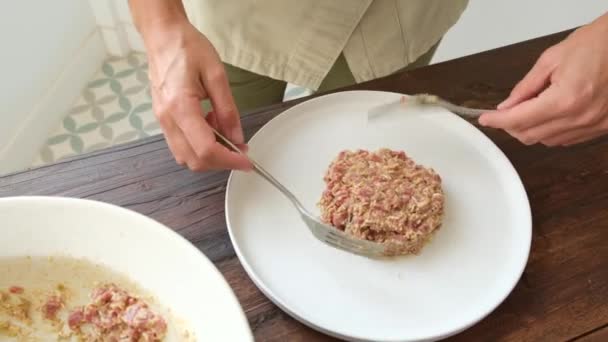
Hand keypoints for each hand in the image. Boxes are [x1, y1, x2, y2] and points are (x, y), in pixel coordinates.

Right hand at [145, 20, 250, 170]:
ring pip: (185, 157)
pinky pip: (180, 145)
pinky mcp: (162, 119)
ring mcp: (162, 121)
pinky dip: (198, 145)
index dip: (229, 161)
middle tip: (240, 149)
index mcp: (181, 107)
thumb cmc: (188, 48)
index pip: (206, 150)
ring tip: (223, 129)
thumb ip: (228, 110)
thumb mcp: (217, 75)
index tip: (247, 162)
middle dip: (220, 161)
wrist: (163, 36)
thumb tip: (237, 137)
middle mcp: (167, 119)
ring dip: (209, 154)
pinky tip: (210, 125)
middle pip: (194, 160)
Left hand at [479, 14, 607, 145]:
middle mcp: (580, 117)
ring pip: (546, 141)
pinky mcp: (602, 128)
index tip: (485, 119)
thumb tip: (506, 105)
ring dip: (530, 129)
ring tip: (529, 109)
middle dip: (511, 126)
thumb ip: (525, 87)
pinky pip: (566, 139)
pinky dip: (550, 132)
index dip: (498, 121)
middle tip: (504, 112)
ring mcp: (593, 125)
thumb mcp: (551, 59)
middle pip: (530, 135)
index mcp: (566, 98)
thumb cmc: (597, 44)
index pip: (519, 119)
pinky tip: (548, 115)